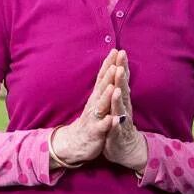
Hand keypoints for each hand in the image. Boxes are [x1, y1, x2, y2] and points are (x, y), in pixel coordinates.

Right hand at [49, 49, 120, 165]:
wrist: (76, 143)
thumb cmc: (90, 120)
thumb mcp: (97, 101)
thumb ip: (103, 86)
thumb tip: (110, 67)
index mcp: (97, 97)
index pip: (103, 77)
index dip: (109, 64)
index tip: (116, 51)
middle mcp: (94, 104)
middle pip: (102, 88)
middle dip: (109, 76)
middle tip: (116, 63)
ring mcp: (94, 118)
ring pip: (101, 106)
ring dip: (107, 97)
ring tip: (114, 87)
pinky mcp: (96, 132)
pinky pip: (103, 127)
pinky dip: (109, 123)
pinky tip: (114, 119)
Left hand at [101, 50, 147, 172]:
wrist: (127, 149)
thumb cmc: (120, 123)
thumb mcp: (119, 103)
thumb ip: (120, 87)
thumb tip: (120, 67)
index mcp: (121, 99)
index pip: (121, 80)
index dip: (120, 66)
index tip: (120, 51)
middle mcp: (124, 108)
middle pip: (122, 90)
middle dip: (121, 78)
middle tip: (120, 64)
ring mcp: (122, 121)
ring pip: (120, 108)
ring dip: (119, 99)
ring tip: (117, 88)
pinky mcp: (118, 135)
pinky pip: (117, 129)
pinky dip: (116, 124)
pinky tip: (116, 120)